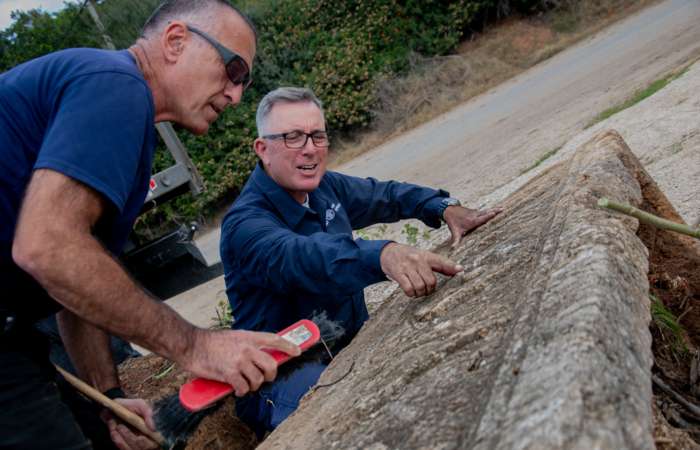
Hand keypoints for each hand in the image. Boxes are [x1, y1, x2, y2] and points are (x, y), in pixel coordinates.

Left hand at [100, 398, 158, 449]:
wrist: (113, 408)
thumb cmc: (129, 406)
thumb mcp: (140, 405)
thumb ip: (148, 413)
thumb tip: (154, 428)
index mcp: (152, 431)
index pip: (154, 443)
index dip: (147, 443)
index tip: (140, 438)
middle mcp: (145, 440)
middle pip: (141, 449)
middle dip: (130, 439)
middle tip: (121, 427)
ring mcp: (133, 444)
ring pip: (130, 449)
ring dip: (121, 441)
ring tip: (116, 428)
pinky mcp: (123, 445)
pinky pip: (121, 448)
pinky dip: (116, 441)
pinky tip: (113, 431)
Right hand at [183, 329, 301, 396]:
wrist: (191, 345)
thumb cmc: (210, 342)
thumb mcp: (234, 336)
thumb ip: (247, 344)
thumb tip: (260, 354)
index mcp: (249, 337)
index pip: (275, 340)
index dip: (289, 346)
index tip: (298, 351)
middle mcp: (247, 348)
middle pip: (272, 365)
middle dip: (271, 375)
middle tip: (264, 378)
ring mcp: (239, 361)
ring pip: (258, 380)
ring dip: (253, 386)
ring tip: (245, 384)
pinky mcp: (229, 374)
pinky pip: (243, 388)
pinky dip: (241, 391)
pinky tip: (236, 389)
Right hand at [380, 242, 462, 296]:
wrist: (387, 252)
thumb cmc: (409, 256)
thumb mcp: (424, 256)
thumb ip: (439, 265)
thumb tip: (455, 271)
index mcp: (426, 255)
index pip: (440, 260)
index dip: (451, 265)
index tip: (460, 269)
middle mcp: (417, 259)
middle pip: (431, 280)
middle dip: (430, 290)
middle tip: (427, 290)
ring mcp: (407, 266)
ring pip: (420, 286)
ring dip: (421, 293)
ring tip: (418, 291)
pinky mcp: (397, 273)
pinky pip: (408, 289)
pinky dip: (411, 294)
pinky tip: (411, 291)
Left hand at [443, 205, 504, 248]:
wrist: (450, 211)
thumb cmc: (453, 221)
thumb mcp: (454, 231)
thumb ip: (455, 239)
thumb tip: (452, 248)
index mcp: (470, 221)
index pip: (479, 219)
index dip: (486, 216)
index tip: (493, 213)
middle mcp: (474, 216)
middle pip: (486, 213)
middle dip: (495, 211)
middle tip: (504, 210)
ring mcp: (476, 213)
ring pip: (487, 211)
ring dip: (496, 209)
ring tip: (505, 208)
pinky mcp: (477, 212)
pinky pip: (486, 210)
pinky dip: (493, 208)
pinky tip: (500, 207)